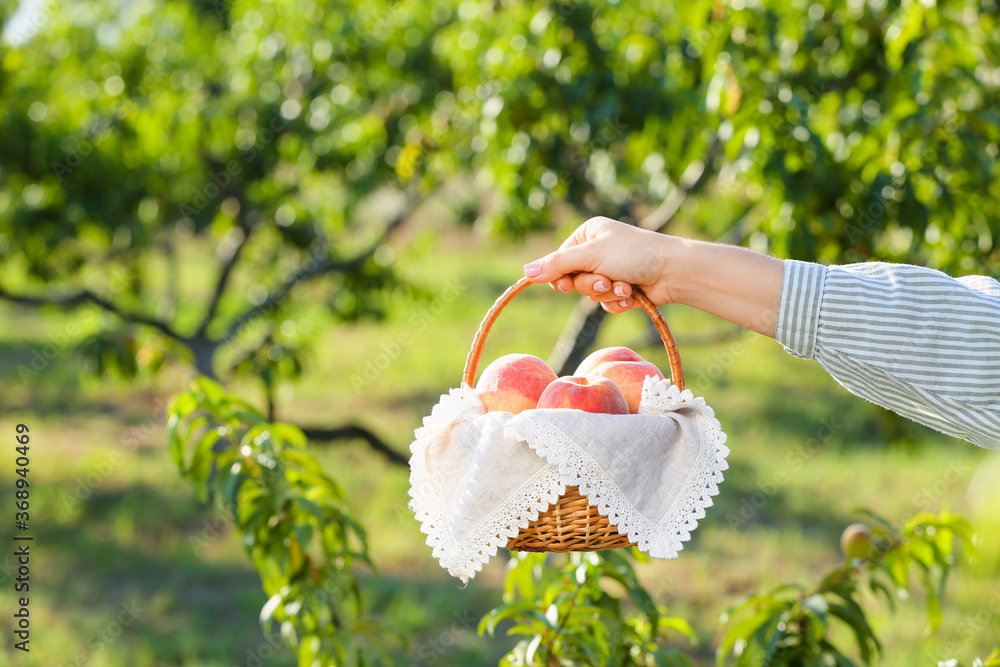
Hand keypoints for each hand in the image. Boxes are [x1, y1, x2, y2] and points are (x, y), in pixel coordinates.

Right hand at [522, 217, 676, 312]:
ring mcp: (611, 269)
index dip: (562, 277)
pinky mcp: (623, 288)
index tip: (568, 285)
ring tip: (626, 287)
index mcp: (588, 233)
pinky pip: (607, 303)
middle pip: (574, 280)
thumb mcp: (591, 256)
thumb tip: (525, 272)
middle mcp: (597, 250)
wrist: (674, 272)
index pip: (559, 261)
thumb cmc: (635, 254)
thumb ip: (557, 265)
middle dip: (592, 286)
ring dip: (608, 294)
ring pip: (591, 294)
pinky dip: (618, 302)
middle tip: (606, 282)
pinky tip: (633, 296)